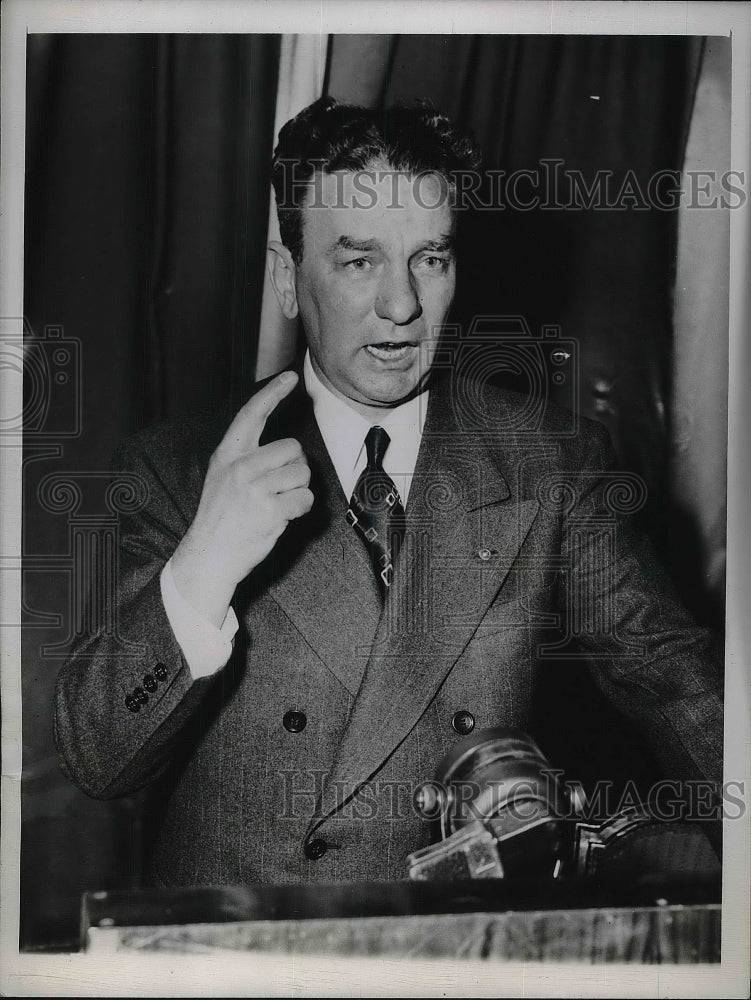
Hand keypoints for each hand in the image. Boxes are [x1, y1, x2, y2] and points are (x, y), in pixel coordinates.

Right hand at [171, 371, 312, 625]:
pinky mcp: (269, 510)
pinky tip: (284, 516)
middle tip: (280, 487)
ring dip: (299, 490)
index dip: (272, 393)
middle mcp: (240, 466)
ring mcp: (254, 488)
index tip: (290, 378)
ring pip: (302, 473)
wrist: (209, 555)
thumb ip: (247, 458)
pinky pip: (304, 499)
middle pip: (293, 448)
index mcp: (228, 454)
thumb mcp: (223, 478)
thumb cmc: (222, 517)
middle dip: (296, 467)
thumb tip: (287, 449)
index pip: (252, 414)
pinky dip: (301, 509)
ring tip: (279, 503)